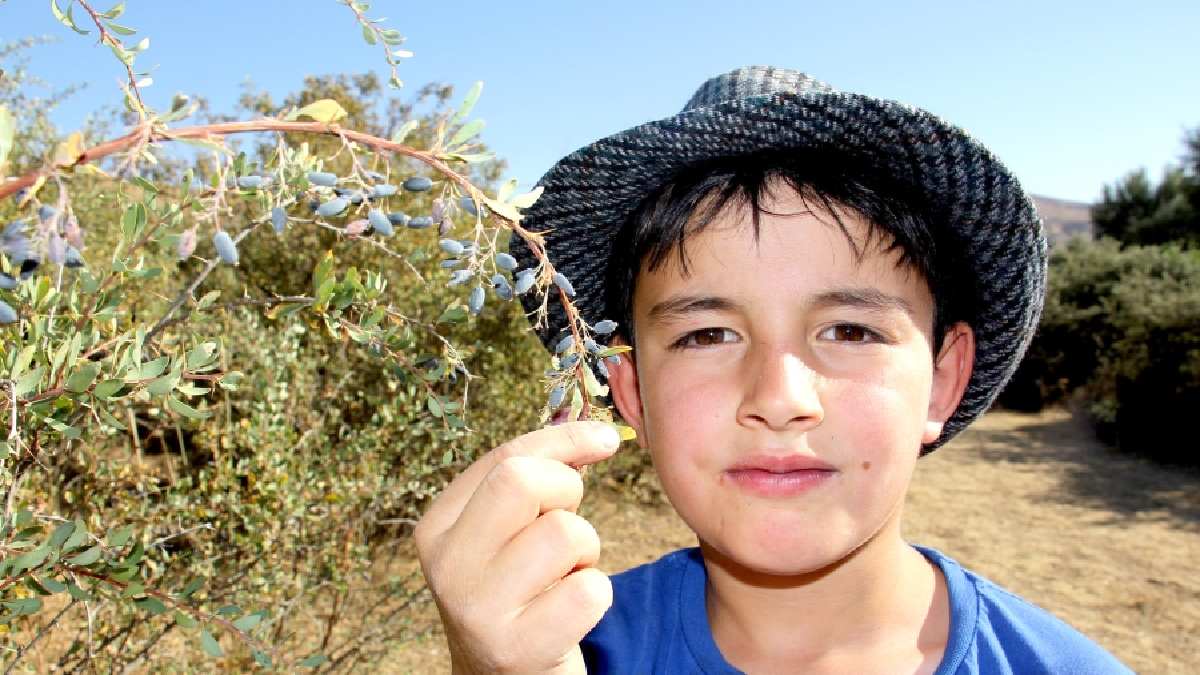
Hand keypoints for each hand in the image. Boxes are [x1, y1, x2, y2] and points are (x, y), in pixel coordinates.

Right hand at [414, 421, 621, 673]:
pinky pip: (590, 591)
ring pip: (565, 533)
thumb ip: (534, 479)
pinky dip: (596, 595)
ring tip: (563, 575)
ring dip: (586, 552)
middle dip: (566, 493)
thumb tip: (597, 436)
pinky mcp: (518, 648)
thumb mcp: (505, 533)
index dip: (565, 440)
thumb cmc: (518, 591)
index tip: (603, 441)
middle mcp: (448, 565)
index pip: (506, 458)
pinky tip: (569, 611)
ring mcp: (478, 609)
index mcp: (438, 527)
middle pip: (523, 482)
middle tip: (565, 527)